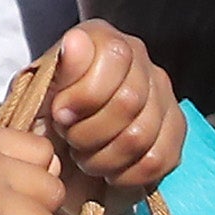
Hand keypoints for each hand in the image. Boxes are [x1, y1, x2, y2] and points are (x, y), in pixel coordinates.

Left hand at [35, 14, 188, 206]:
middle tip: (70, 142)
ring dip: (104, 158)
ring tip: (86, 158)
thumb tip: (75, 43)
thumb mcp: (39, 94)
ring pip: (141, 135)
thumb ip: (58, 69)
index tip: (60, 116)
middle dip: (90, 133)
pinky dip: (127, 175)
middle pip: (129, 101)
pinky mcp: (175, 130)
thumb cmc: (48, 118)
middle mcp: (140, 59)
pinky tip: (109, 172)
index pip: (114, 57)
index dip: (85, 94)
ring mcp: (162, 94)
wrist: (62, 154)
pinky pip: (158, 159)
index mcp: (103, 39)